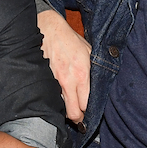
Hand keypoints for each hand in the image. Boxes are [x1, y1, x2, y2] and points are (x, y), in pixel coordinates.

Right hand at [38, 9, 91, 123]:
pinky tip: (59, 97)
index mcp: (82, 74)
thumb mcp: (90, 51)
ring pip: (61, 108)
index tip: (90, 111)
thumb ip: (96, 69)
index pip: (87, 105)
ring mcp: (54, 82)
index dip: (90, 111)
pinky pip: (51, 98)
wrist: (48, 29)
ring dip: (66, 109)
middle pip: (73, 114)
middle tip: (81, 116)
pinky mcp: (43, 80)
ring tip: (70, 105)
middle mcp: (68, 81)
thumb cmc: (70, 40)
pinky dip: (55, 101)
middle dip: (78, 118)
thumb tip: (103, 84)